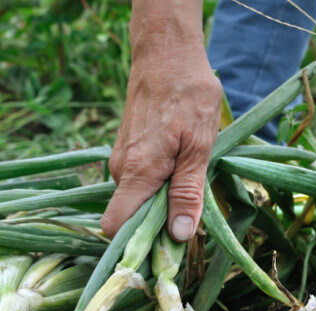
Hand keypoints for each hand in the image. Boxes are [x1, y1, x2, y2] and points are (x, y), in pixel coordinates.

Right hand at [101, 1, 220, 241]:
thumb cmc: (188, 95)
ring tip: (189, 185)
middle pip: (129, 218)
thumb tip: (180, 236)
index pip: (115, 227)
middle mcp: (120, 170)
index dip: (136, 246)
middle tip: (191, 219)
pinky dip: (157, 186)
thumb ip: (187, 192)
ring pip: (136, 200)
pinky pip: (138, 183)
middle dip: (157, 226)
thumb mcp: (199, 147)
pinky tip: (180, 169)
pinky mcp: (126, 151)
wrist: (165, 53)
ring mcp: (120, 160)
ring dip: (161, 203)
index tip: (165, 252)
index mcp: (137, 172)